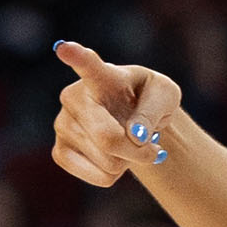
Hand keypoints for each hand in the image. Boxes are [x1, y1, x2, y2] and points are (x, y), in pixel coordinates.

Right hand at [52, 42, 182, 186]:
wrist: (136, 118)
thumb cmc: (149, 99)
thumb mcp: (165, 96)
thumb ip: (153, 110)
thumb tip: (134, 135)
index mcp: (101, 76)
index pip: (87, 65)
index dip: (75, 56)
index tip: (65, 48)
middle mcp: (74, 96)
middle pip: (108, 138)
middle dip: (138, 151)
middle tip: (149, 144)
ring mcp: (63, 124)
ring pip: (109, 162)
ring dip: (129, 161)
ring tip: (126, 142)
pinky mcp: (61, 151)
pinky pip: (99, 178)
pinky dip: (116, 176)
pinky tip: (113, 157)